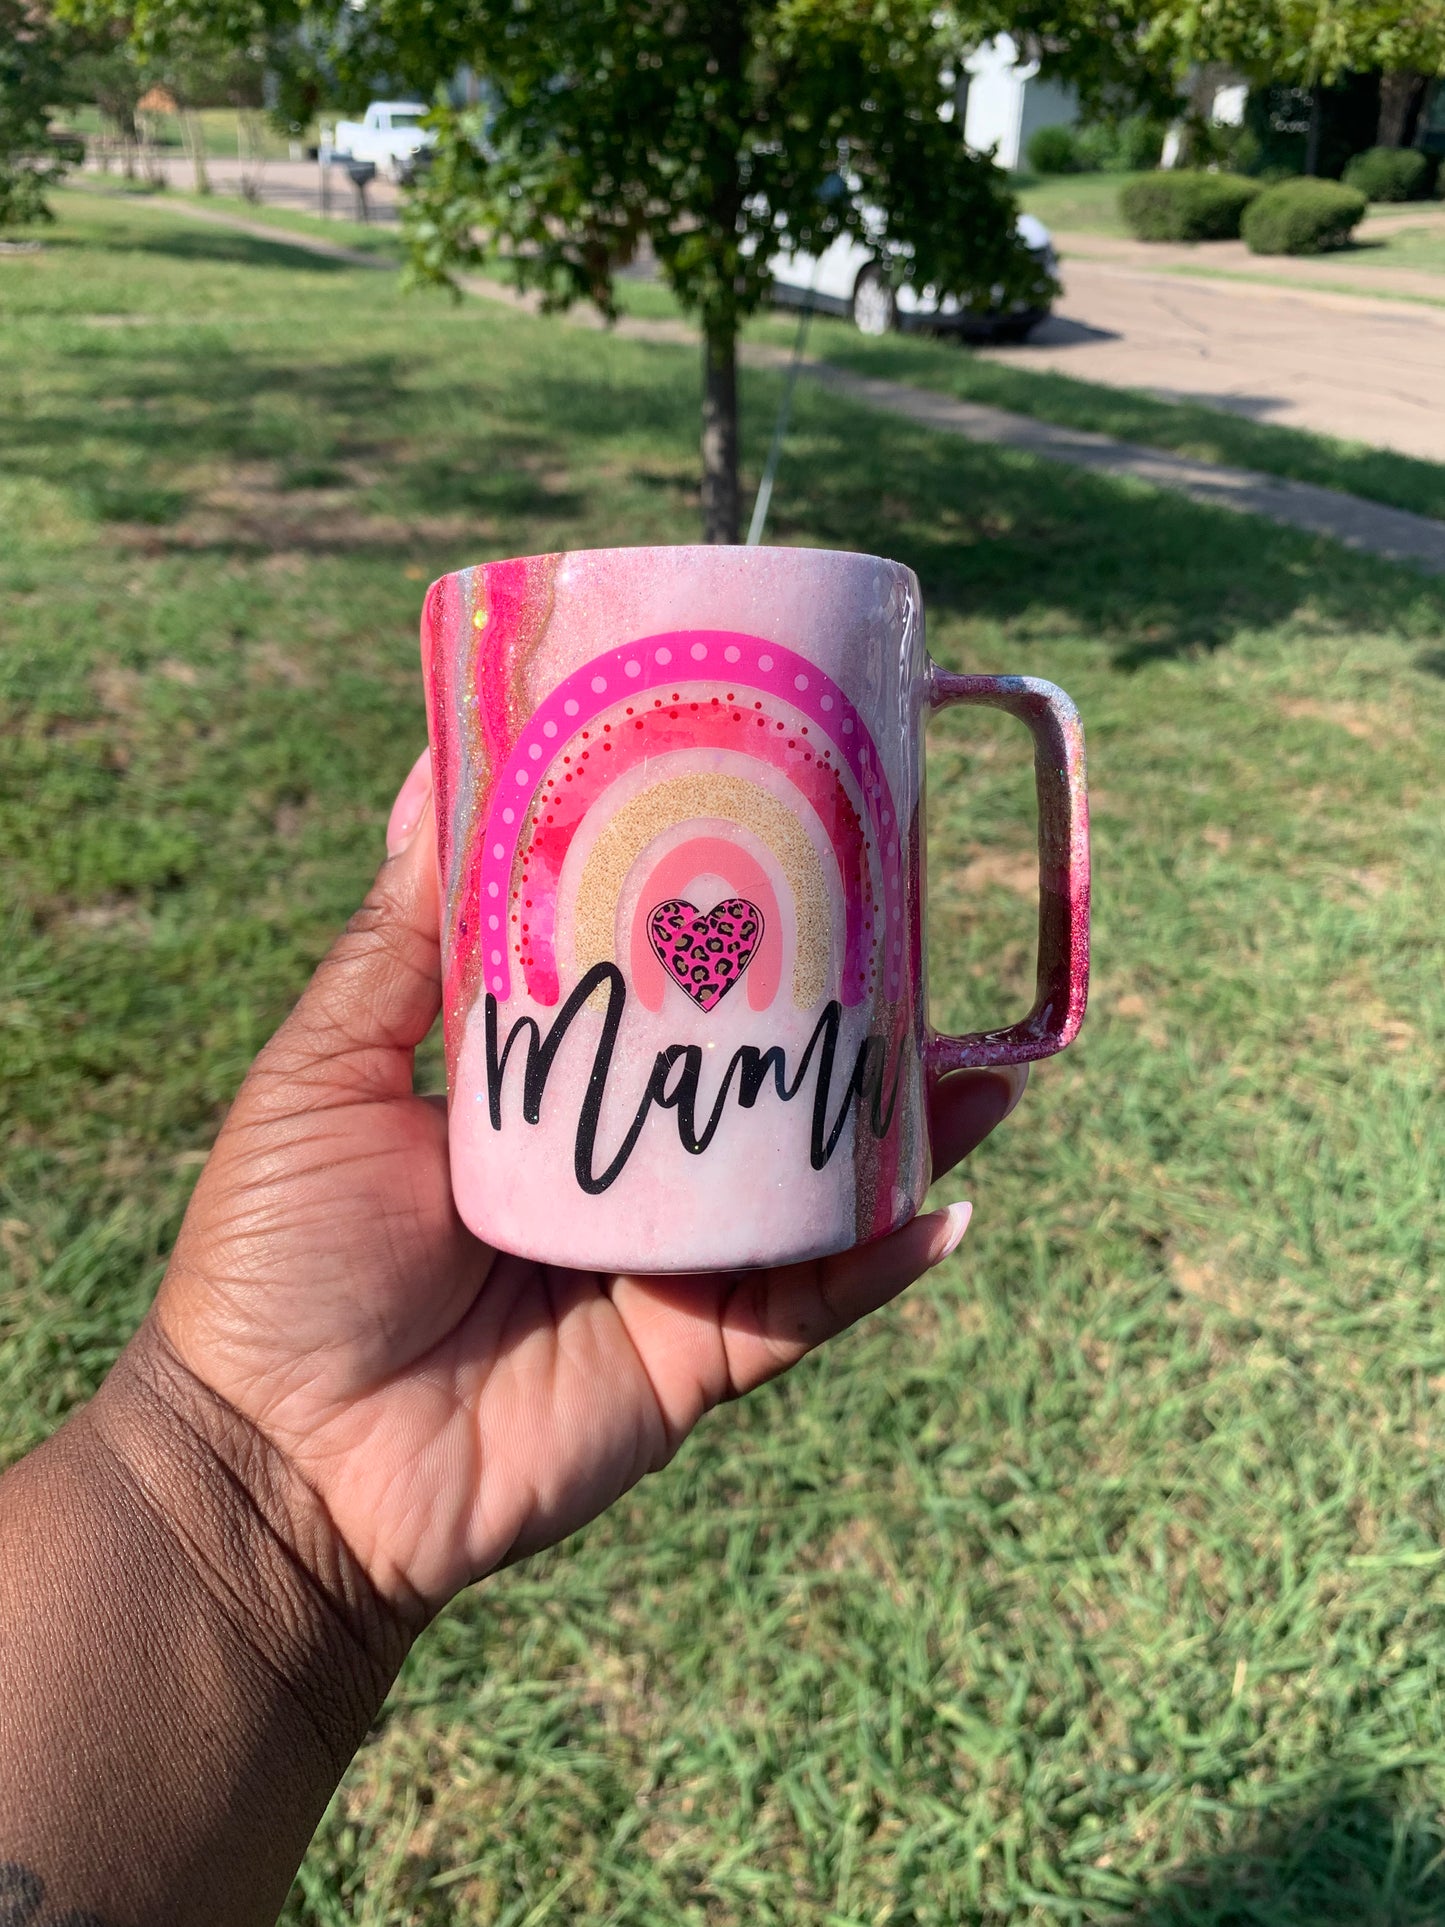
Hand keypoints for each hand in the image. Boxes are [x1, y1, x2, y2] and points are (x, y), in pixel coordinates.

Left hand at [151, 750, 1024, 1611]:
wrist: (280, 1462)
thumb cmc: (278, 1255)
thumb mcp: (328, 1069)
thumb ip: (398, 938)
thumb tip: (433, 768)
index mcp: (541, 1094)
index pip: (652, 991)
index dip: (720, 922)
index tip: (789, 837)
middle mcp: (618, 1171)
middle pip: (751, 1083)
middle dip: (841, 1019)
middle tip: (917, 930)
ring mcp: (666, 1265)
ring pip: (806, 1186)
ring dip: (898, 1131)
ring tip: (986, 1062)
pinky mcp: (695, 1356)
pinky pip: (812, 1303)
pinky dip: (883, 1260)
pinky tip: (951, 1203)